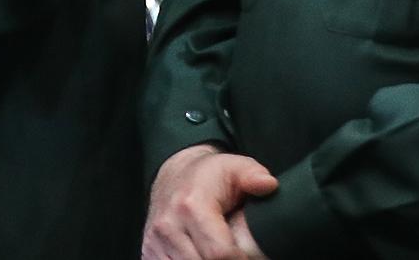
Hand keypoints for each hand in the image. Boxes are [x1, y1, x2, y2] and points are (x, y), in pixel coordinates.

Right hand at [142, 144, 276, 259]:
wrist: (173, 176)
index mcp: (191, 207)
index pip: (220, 254)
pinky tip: (201, 254)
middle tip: (238, 252)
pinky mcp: (150, 253)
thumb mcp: (235, 167)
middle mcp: (168, 226)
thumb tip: (268, 185)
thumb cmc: (208, 177)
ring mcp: (156, 242)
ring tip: (219, 252)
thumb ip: (254, 175)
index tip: (249, 255)